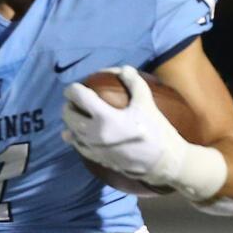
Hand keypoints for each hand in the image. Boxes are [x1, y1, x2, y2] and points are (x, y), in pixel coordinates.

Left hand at [62, 66, 190, 188]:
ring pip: (71, 132)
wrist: (163, 162)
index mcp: (105, 117)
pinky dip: (73, 137)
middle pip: (69, 115)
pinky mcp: (97, 159)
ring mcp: (94, 148)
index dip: (73, 90)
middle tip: (74, 100)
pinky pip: (78, 146)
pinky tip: (72, 134)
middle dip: (68, 105)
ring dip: (69, 121)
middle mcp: (94, 134)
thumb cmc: (156, 130)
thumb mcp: (146, 102)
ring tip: (75, 113)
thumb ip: (133, 82)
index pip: (79, 98)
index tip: (74, 87)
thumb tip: (123, 69)